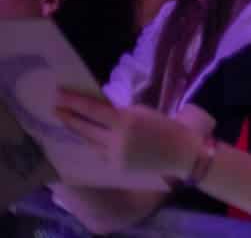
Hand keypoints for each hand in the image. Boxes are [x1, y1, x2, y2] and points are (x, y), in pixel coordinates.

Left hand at [55, 89, 199, 177]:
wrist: (181, 154)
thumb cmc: (166, 127)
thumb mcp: (143, 113)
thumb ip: (120, 112)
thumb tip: (99, 110)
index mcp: (125, 121)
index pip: (93, 109)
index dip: (74, 102)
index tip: (58, 95)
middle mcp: (116, 139)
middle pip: (84, 128)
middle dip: (69, 118)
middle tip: (56, 110)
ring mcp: (114, 156)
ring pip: (89, 142)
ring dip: (81, 132)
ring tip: (71, 122)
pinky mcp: (115, 167)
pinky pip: (100, 153)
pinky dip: (97, 144)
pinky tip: (95, 138)